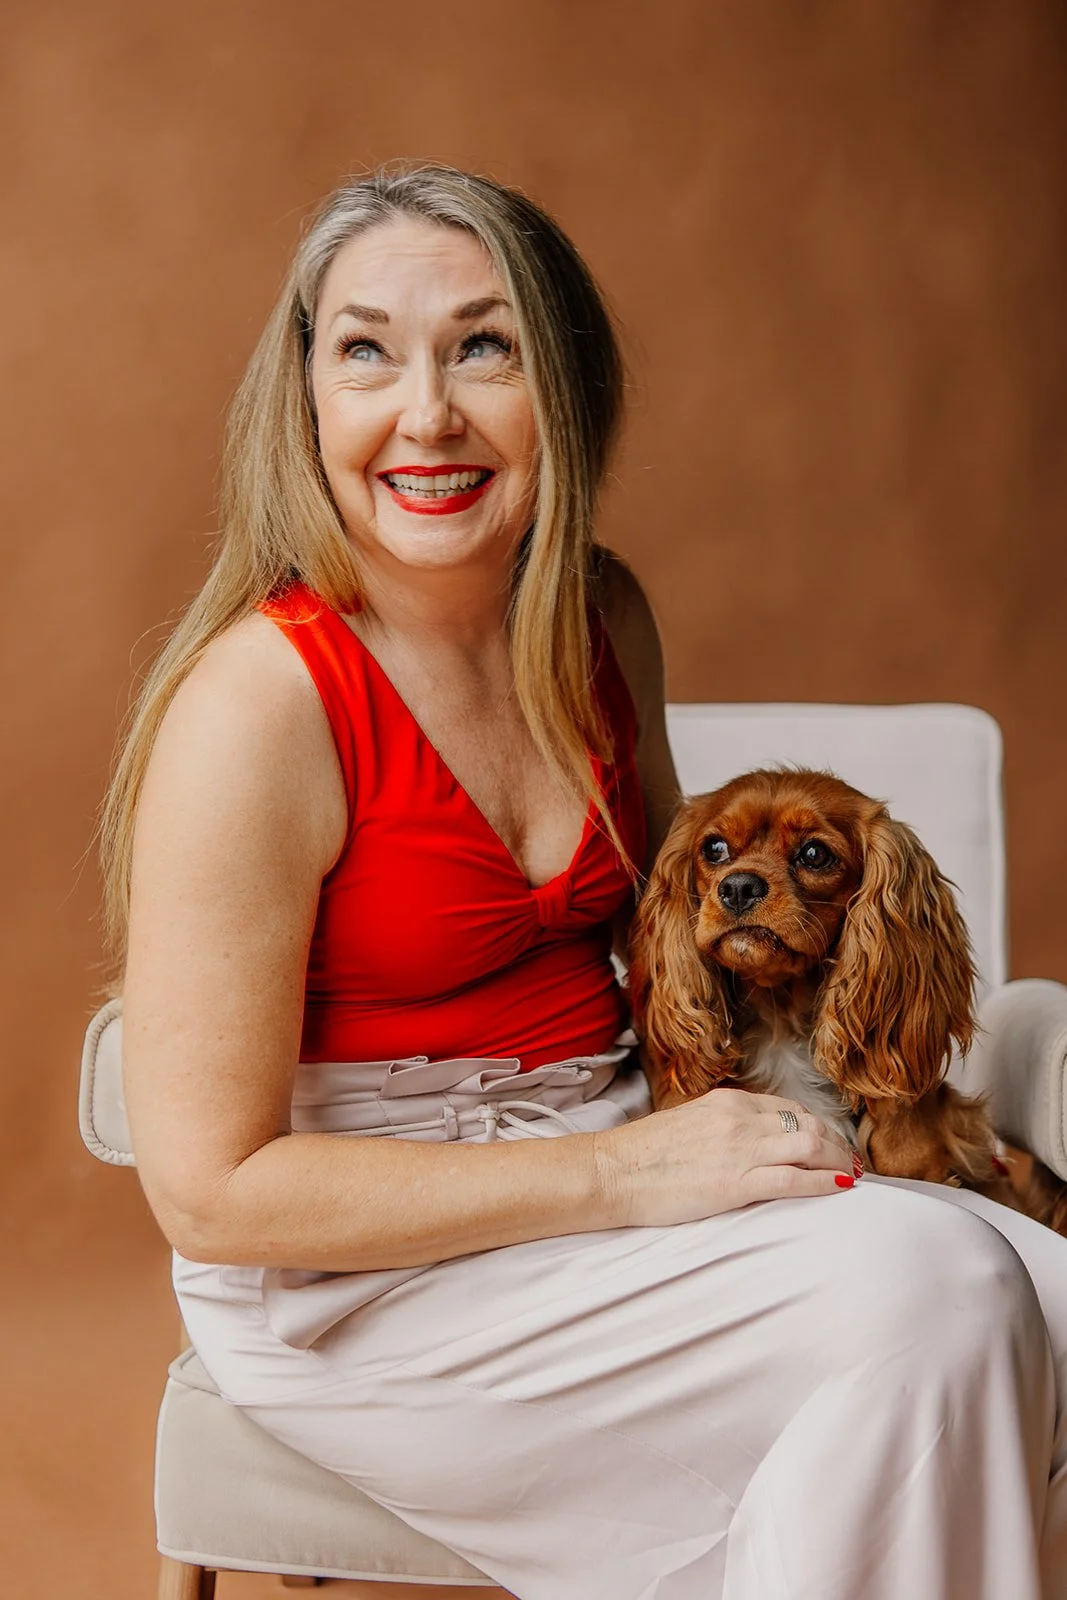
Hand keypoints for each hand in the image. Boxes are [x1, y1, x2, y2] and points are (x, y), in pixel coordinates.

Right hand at [592, 1086, 859, 1228]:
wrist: (612, 1172)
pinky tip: (841, 1187)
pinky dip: (824, 1181)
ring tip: (853, 1175)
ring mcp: (740, 1148)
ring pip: (810, 1146)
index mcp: (727, 1102)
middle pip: (808, 1124)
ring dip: (839, 1161)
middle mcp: (740, 1117)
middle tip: (854, 1161)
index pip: (789, 1108)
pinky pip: (794, 1179)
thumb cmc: (642, 1155)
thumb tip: (747, 1143)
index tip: (831, 1141)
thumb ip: (722, 1127)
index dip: (819, 1126)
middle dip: (838, 1143)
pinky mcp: (736, 1182)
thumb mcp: (689, 1124)